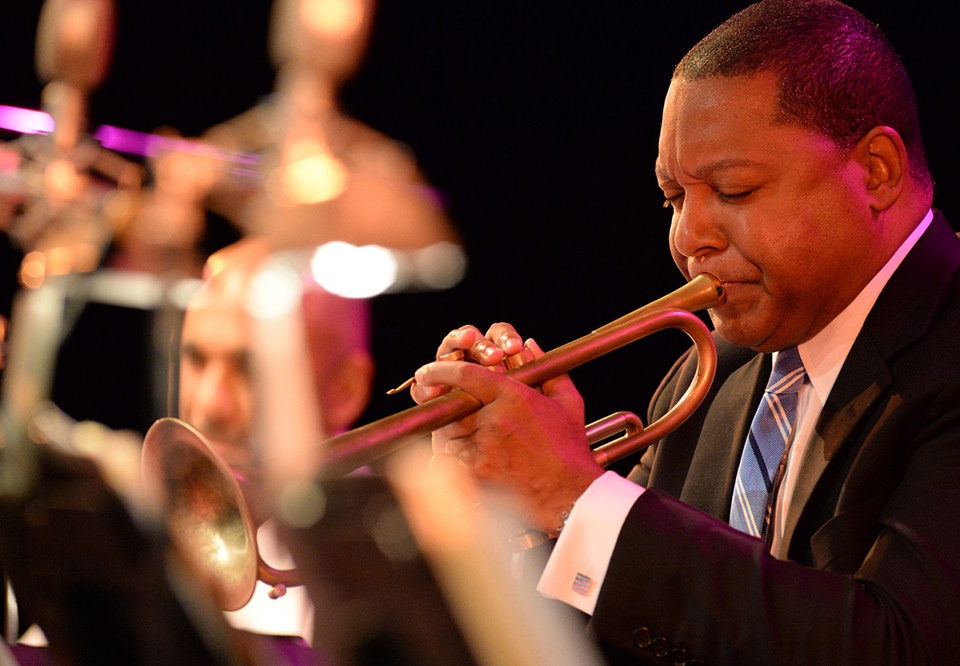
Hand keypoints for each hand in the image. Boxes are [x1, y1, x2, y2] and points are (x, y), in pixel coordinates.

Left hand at [411, 324, 604, 533]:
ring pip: (449, 435)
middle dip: (453, 412)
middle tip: (461, 418)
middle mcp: (494, 419)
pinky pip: (452, 461)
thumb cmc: (569, 450)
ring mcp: (483, 448)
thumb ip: (548, 370)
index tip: (427, 370)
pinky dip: (456, 462)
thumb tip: (530, 345)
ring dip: (455, 437)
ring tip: (476, 445)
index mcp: (513, 397)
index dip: (441, 370)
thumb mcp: (567, 403)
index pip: (466, 375)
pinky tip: (474, 465)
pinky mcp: (477, 474)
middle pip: (453, 407)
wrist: (570, 495)